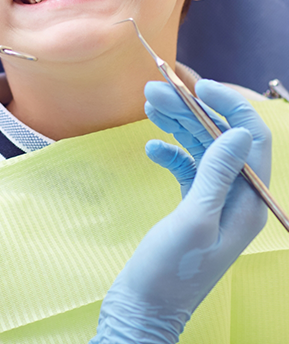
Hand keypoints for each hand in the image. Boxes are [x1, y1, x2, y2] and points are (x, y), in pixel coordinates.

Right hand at [91, 80, 270, 343]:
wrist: (143, 310)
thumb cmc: (170, 271)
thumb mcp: (195, 218)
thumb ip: (217, 173)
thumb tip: (240, 130)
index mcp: (248, 202)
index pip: (252, 139)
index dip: (229, 106)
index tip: (198, 85)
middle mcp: (236, 198)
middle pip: (220, 139)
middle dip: (191, 110)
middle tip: (154, 90)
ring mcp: (214, 202)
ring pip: (201, 149)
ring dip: (176, 125)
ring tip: (148, 103)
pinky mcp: (192, 208)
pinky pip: (186, 168)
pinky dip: (169, 154)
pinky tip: (150, 149)